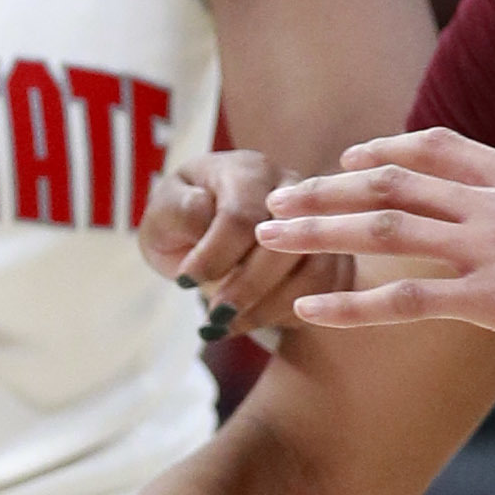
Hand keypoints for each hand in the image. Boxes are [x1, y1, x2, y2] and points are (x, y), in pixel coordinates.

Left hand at [139, 142, 344, 338]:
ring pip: (315, 269)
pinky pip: (327, 290)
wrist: (204, 231)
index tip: (186, 283)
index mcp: (246, 172)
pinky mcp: (330, 255)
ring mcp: (316, 223)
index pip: (241, 215)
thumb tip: (204, 212)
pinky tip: (254, 320)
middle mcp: (290, 192)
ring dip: (271, 306)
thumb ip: (178, 210)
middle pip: (285, 244)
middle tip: (216, 315)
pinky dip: (290, 313)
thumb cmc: (182, 220)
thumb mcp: (164, 212)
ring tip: (232, 322)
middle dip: (247, 287)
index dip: (214, 256)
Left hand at [261, 116, 494, 358]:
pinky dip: (349, 306)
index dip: (384, 153)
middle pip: (391, 184)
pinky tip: (306, 312)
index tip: (347, 161)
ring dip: (318, 231)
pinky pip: (406, 301)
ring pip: (383, 231)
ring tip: (268, 236)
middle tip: (278, 199)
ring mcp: (494, 248)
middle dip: (327, 190)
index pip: (436, 149)